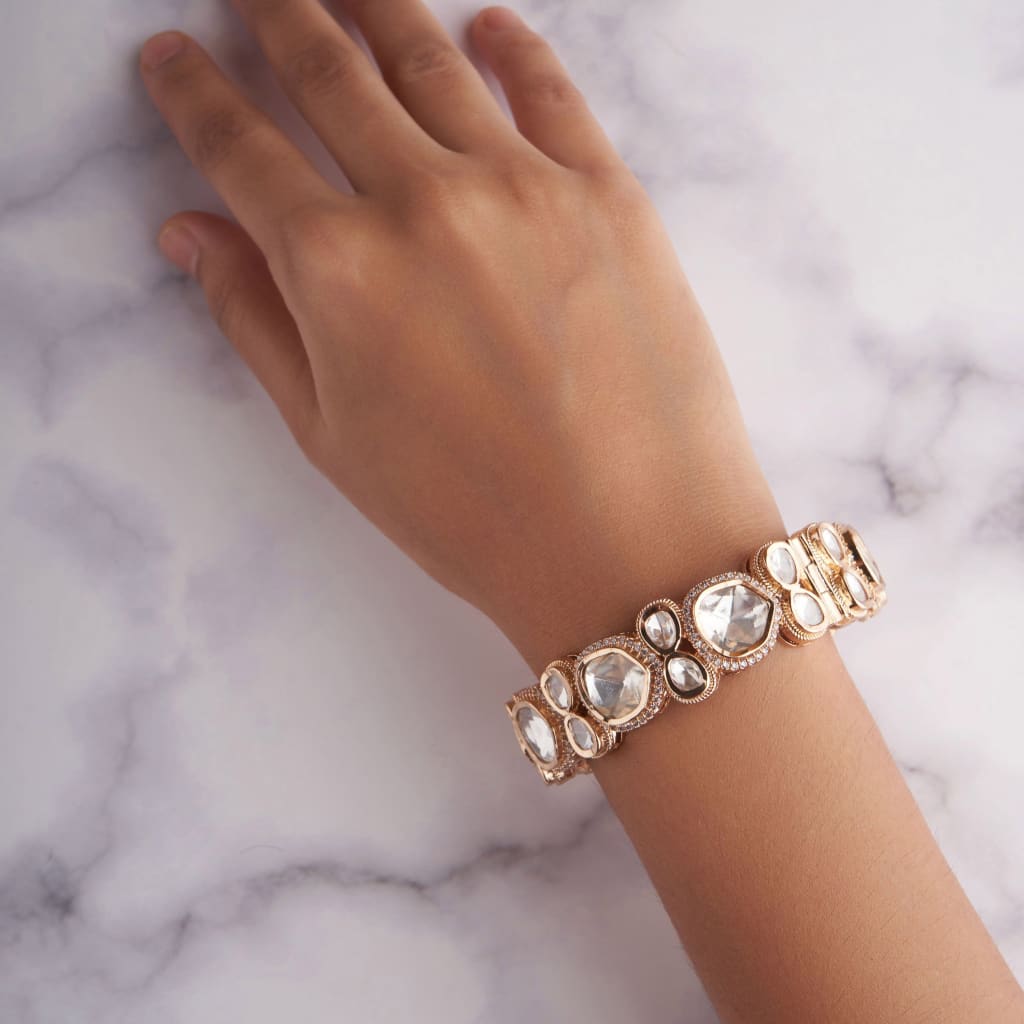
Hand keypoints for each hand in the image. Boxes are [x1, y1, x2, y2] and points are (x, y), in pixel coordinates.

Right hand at [141, 1, 781, 670]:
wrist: (632, 546)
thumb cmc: (475, 516)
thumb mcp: (335, 439)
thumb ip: (257, 322)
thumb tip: (191, 235)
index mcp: (337, 269)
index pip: (240, 148)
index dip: (193, 94)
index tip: (171, 57)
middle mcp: (422, 202)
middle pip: (329, 73)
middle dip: (279, 17)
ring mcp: (523, 186)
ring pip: (429, 60)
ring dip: (376, 7)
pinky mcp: (609, 193)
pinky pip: (550, 90)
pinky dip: (511, 46)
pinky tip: (487, 25)